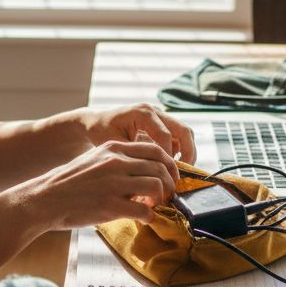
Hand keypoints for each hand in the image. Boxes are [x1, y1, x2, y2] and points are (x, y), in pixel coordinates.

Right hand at [14, 139, 178, 229]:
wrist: (44, 199)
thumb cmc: (69, 183)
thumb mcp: (94, 160)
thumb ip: (118, 161)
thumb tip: (143, 170)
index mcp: (113, 148)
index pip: (155, 150)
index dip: (170, 165)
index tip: (170, 177)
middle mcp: (116, 162)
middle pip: (160, 168)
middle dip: (170, 183)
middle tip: (166, 195)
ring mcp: (113, 183)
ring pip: (156, 186)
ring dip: (161, 199)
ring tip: (153, 206)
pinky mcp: (110, 205)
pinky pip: (144, 210)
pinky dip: (149, 216)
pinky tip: (143, 218)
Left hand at [78, 103, 196, 164]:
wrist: (97, 122)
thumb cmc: (101, 131)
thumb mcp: (113, 143)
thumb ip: (133, 154)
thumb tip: (151, 170)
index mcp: (143, 112)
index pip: (165, 135)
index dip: (167, 156)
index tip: (164, 174)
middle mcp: (155, 111)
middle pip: (183, 130)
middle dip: (188, 153)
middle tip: (184, 174)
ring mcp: (160, 117)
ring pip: (184, 133)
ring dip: (187, 152)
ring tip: (180, 172)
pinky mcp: (162, 124)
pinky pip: (178, 137)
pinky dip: (180, 151)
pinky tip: (171, 167)